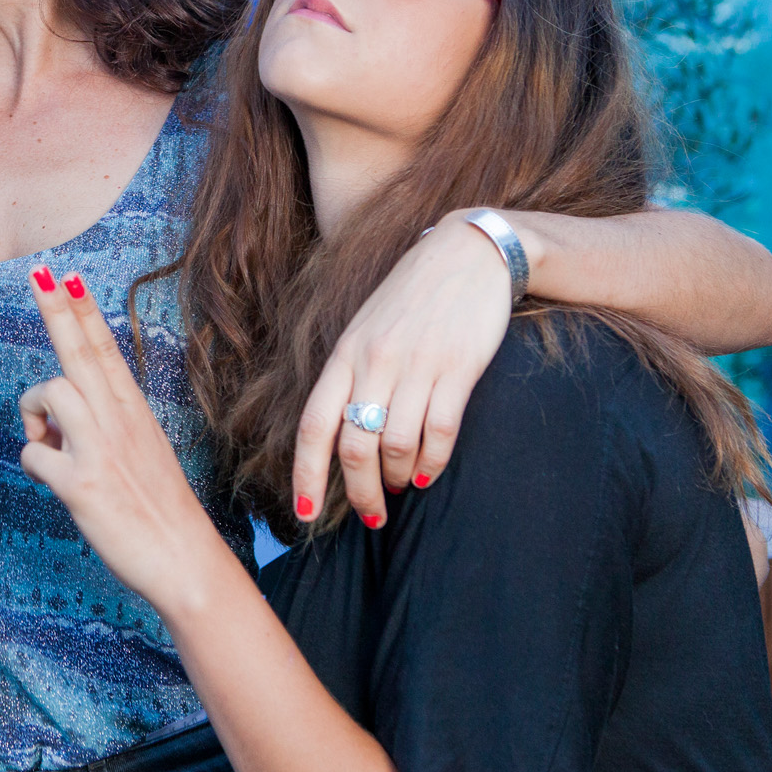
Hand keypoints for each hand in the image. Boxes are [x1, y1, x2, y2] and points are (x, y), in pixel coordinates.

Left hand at [18, 266, 228, 614]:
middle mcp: (118, 419)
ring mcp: (100, 448)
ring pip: (49, 392)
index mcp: (132, 409)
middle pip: (78, 350)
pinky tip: (51, 482)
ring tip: (47, 442)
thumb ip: (100, 428)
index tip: (67, 274)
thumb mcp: (139, 452)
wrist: (184, 559)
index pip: (103, 348)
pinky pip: (32, 453)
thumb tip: (51, 423)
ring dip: (33, 414)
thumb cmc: (157, 507)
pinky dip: (33, 464)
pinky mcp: (82, 483)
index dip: (83, 310)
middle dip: (55, 308)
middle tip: (36, 271)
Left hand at [292, 210, 518, 529]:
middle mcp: (373, 362)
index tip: (304, 514)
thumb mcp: (366, 331)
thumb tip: (340, 440)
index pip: (313, 425)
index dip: (305, 475)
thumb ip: (351, 378)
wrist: (467, 253)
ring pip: (396, 445)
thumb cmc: (410, 299)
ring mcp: (416, 365)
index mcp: (344, 355)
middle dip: (360, 493)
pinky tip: (429, 472)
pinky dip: (433, 461)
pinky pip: (440, 431)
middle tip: (372, 517)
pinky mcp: (458, 367)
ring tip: (402, 485)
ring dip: (398, 478)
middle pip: (354, 446)